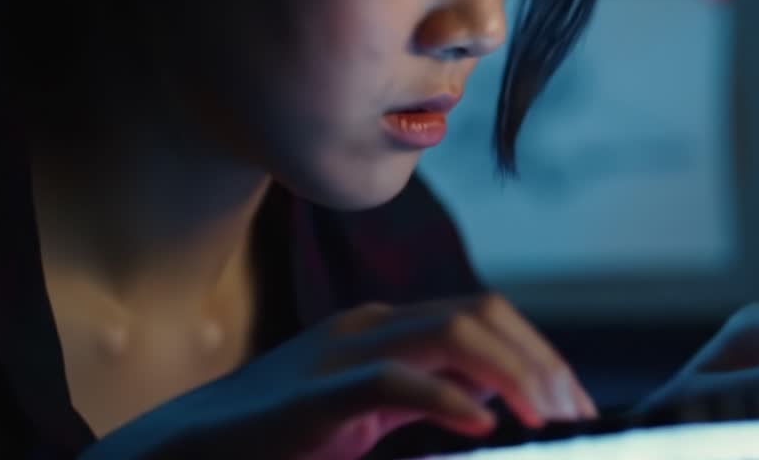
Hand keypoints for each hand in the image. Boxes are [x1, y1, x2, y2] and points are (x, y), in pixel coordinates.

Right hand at [82, 293, 595, 459]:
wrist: (181, 456)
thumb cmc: (275, 444)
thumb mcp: (365, 417)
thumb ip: (425, 398)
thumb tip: (492, 401)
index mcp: (383, 329)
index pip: (482, 315)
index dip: (536, 350)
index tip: (573, 401)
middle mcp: (369, 327)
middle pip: (480, 312)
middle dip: (539, 358)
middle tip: (576, 412)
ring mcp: (342, 354)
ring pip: (452, 333)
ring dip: (513, 372)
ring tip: (547, 418)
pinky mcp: (317, 396)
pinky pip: (396, 382)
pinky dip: (448, 399)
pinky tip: (481, 428)